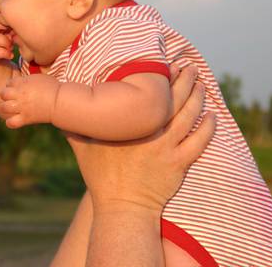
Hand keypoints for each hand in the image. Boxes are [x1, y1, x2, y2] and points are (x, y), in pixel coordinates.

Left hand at [0, 74, 59, 127]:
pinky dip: (11, 122)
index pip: (8, 83)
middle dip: (6, 96)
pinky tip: (16, 119)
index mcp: (22, 82)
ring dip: (7, 108)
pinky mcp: (26, 118)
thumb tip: (22, 80)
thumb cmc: (53, 87)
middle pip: (2, 94)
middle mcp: (19, 94)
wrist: (60, 101)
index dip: (12, 86)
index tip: (19, 89)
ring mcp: (21, 107)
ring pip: (3, 107)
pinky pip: (11, 122)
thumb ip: (27, 79)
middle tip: (14, 99)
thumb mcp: (39, 77)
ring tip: (13, 109)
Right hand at [67, 64, 214, 214]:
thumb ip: (73, 125)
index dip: (160, 76)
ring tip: (200, 84)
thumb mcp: (81, 146)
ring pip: (189, 117)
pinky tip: (212, 116)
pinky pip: (199, 142)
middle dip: (183, 80)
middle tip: (188, 67)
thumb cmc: (99, 176)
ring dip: (197, 97)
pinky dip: (208, 127)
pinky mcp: (179, 164)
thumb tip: (59, 107)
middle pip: (173, 100)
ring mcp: (167, 149)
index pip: (148, 94)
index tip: (165, 64)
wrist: (121, 207)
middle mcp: (150, 133)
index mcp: (128, 125)